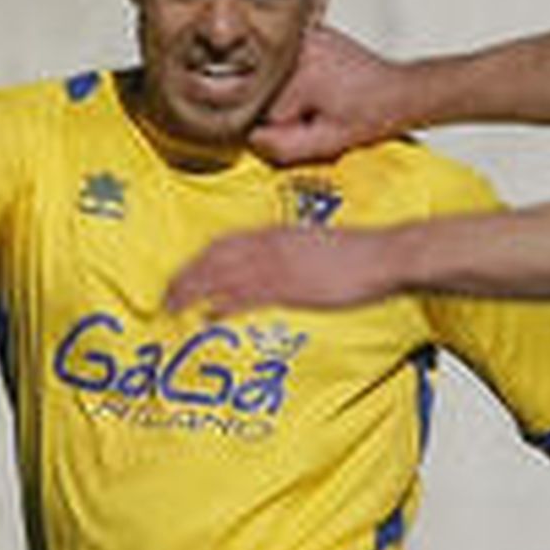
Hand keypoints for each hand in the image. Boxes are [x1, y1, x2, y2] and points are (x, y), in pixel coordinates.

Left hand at [165, 226, 397, 316]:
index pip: (225, 243)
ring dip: (194, 291)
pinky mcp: (291, 286)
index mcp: (277, 233)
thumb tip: (276, 268)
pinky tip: (210, 316)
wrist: (383, 255)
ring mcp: (279, 265)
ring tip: (174, 308)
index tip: (182, 274)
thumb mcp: (317, 246)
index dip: (199, 259)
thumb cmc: (358, 254)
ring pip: (223, 275)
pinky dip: (225, 304)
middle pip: (215, 257)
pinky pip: (248, 295)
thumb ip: (291, 254)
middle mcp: (271, 245)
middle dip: (186, 277)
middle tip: (166, 297)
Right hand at [252, 27, 409, 165]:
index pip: (265, 110)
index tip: (307, 126)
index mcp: (302, 72)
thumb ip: (284, 146)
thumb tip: (251, 138)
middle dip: (286, 108)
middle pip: (267, 89)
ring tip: (324, 97)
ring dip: (292, 92)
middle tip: (319, 112)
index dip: (285, 126)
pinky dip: (298, 75)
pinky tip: (322, 84)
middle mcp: (300, 47)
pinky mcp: (312, 33)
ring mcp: (306, 36)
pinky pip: (288, 62)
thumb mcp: (328, 142)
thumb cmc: (373, 114)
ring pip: (276, 76)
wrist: (400, 92)